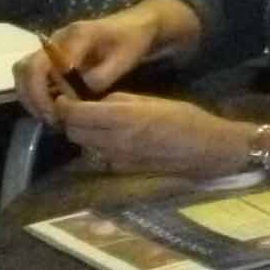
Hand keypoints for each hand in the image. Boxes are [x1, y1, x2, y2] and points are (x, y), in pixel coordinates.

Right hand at [16, 10, 156, 123]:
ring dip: (31, 97)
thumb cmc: (132, 41)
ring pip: (24, 72)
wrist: (137, 24)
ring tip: (50, 117)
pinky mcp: (54, 56)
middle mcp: (57, 39)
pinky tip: (53, 108)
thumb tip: (72, 99)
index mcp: (75, 37)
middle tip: (50, 120)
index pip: (42, 66)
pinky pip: (35, 75)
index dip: (43, 94)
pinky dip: (37, 93)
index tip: (56, 114)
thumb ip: (98, 79)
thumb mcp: (122, 61)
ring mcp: (53, 47)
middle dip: (32, 98)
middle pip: (25, 68)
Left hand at [56, 93, 247, 177]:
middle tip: (78, 109)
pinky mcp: (122, 170)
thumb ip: (122, 100)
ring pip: (84, 146)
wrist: (206, 150)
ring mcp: (117, 159)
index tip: (63, 98)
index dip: (65, 106)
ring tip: (94, 123)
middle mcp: (115, 141)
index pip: (78, 114)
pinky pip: (98, 156)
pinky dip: (97, 146)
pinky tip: (111, 138)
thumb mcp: (154, 100)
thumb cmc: (186, 118)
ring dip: (83, 134)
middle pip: (75, 133)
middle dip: (71, 120)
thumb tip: (99, 101)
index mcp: (125, 118)